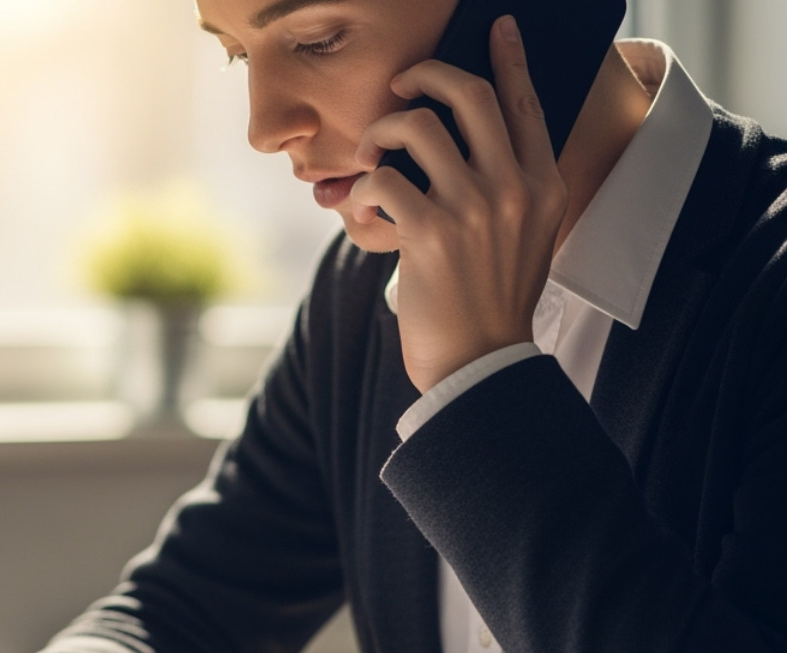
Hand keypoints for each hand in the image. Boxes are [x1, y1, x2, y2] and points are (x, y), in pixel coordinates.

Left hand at [350, 15, 568, 393]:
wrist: (481, 363)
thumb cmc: (490, 302)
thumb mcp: (522, 237)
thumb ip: (504, 188)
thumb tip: (452, 143)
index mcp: (544, 184)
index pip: (526, 103)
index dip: (508, 58)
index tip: (495, 27)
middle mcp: (515, 187)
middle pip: (470, 95)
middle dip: (426, 77)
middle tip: (401, 88)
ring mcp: (474, 208)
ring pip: (418, 128)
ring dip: (380, 135)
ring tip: (368, 160)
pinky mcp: (430, 233)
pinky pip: (383, 181)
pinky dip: (362, 189)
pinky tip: (362, 208)